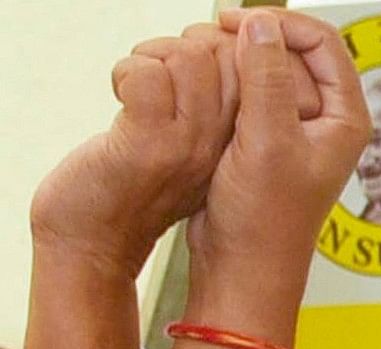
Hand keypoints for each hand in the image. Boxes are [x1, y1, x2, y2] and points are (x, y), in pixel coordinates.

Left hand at [27, 24, 235, 286]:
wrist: (93, 240)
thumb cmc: (136, 194)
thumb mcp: (193, 152)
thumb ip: (214, 111)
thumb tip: (211, 55)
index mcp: (245, 145)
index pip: (259, 67)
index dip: (218, 51)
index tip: (186, 71)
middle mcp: (227, 145)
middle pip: (228, 54)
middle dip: (182, 48)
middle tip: (156, 78)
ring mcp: (191, 144)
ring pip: (190, 57)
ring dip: (149, 58)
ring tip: (137, 88)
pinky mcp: (151, 143)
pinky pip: (147, 74)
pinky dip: (124, 73)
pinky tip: (120, 98)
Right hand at [185, 10, 364, 313]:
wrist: (242, 264)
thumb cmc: (265, 219)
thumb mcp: (267, 142)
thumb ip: (267, 81)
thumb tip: (263, 26)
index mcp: (345, 117)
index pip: (322, 41)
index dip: (278, 22)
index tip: (233, 22)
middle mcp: (325, 118)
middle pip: (292, 47)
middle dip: (250, 37)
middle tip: (208, 38)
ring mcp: (294, 125)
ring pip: (265, 66)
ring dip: (232, 56)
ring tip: (199, 60)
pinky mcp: (263, 134)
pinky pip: (245, 89)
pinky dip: (222, 79)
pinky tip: (196, 84)